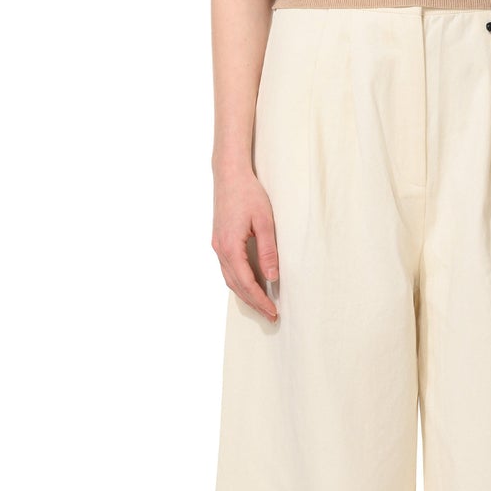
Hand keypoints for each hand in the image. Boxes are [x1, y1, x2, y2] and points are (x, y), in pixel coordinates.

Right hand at [212, 166, 279, 320]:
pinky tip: (249, 286)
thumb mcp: (265, 221)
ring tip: (262, 306)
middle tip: (271, 315)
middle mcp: (220, 249)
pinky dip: (238, 282)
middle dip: (253, 303)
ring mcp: (217, 246)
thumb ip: (268, 250)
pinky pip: (227, 269)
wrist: (229, 175)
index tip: (273, 311)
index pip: (245, 282)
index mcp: (230, 246)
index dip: (259, 299)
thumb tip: (272, 276)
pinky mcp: (219, 241)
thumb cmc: (249, 194)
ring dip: (245, 295)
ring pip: (229, 279)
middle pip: (235, 285)